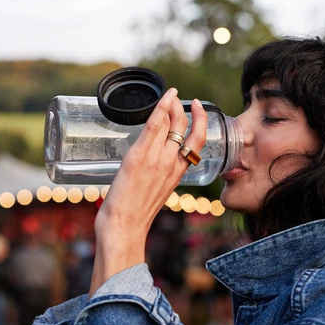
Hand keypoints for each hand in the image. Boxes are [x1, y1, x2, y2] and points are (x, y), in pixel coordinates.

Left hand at [89, 90, 207, 295]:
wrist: (124, 229)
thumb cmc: (134, 216)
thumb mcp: (155, 193)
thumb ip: (156, 176)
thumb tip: (150, 166)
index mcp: (178, 174)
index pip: (197, 142)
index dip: (200, 121)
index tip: (195, 108)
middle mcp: (172, 164)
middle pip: (186, 129)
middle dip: (183, 109)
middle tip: (176, 98)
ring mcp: (156, 160)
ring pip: (172, 124)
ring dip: (172, 105)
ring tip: (169, 96)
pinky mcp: (139, 157)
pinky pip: (154, 127)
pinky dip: (160, 109)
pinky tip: (164, 98)